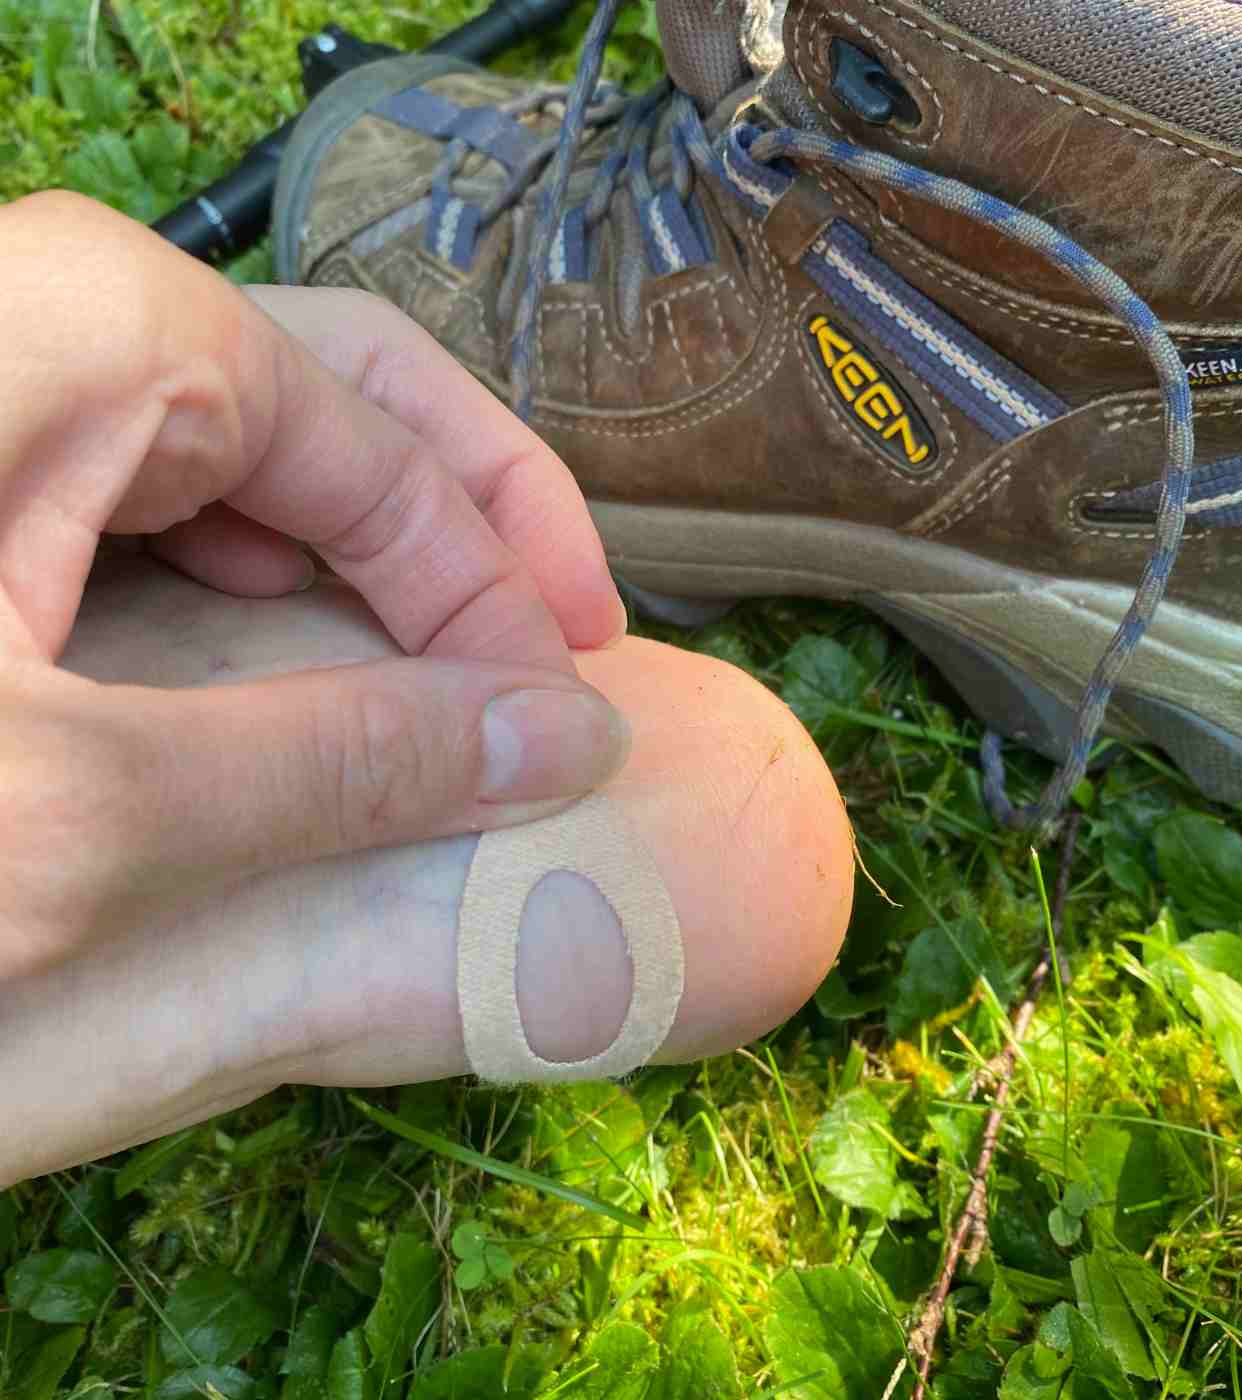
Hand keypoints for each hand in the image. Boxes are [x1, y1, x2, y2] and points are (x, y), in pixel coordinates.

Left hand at [0, 191, 627, 980]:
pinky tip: (259, 653)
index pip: (388, 446)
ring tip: (422, 668)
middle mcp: (56, 317)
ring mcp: (9, 378)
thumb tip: (570, 742)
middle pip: (337, 405)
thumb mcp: (76, 810)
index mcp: (100, 330)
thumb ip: (340, 765)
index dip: (502, 589)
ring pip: (253, 444)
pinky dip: (243, 575)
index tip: (563, 716)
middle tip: (538, 660)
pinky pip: (154, 483)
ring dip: (359, 565)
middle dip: (456, 542)